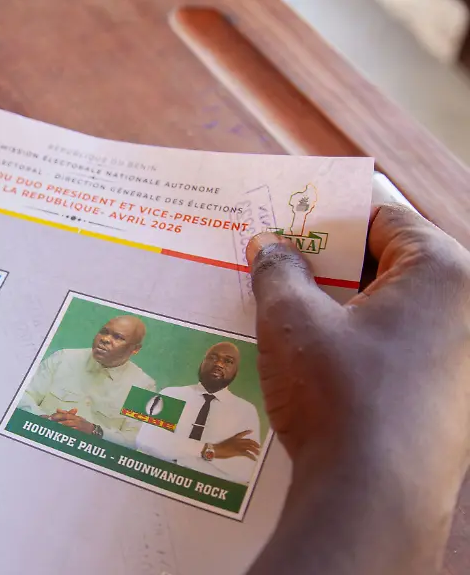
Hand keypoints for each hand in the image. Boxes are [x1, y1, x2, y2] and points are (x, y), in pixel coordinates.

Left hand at [49, 408, 96, 433]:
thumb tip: (57, 409)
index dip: (58, 416)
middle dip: (58, 423)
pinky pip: (72, 434)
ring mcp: (78, 429)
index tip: (50, 417)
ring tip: (53, 429)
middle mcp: (77, 422)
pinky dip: (66, 434)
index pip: (66, 415)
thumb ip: (66, 413)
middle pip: (66, 422)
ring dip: (61, 428)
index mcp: (75, 417)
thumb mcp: (76, 417)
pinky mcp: (79, 434)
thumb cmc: (83, 424)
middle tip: (50, 423)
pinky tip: (60, 434)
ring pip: (68, 428)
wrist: (93, 431)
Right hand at [211, 430, 259, 460]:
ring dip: (255, 450)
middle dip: (255, 444)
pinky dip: (252, 457)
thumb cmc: (219, 447)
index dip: (247, 432)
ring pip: (250, 447)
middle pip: (249, 441)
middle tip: (259, 447)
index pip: (242, 434)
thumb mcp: (226, 444)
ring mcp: (239, 446)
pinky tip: (254, 459)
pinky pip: (248, 454)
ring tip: (258, 454)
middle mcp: (238, 441)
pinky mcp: (239, 451)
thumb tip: (234, 448)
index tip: (252, 431)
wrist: (217, 450)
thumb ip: (231, 444)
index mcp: (234, 438)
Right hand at [245, 204, 469, 572]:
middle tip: (275, 270)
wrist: (372, 500)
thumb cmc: (341, 397)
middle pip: (390, 264)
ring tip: (283, 315)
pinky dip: (357, 343)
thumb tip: (269, 248)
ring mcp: (464, 359)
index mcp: (445, 273)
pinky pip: (400, 349)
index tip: (286, 226)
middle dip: (329, 266)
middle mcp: (469, 310)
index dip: (327, 219)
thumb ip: (277, 272)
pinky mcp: (450, 398)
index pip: (383, 218)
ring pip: (392, 310)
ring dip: (339, 307)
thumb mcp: (293, 321)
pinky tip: (310, 360)